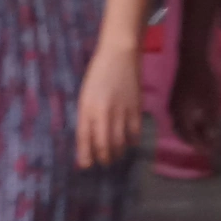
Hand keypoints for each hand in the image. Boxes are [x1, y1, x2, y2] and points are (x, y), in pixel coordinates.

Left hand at [75, 45, 143, 169]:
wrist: (119, 54)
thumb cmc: (98, 74)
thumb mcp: (86, 94)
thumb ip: (87, 115)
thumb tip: (90, 137)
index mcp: (87, 107)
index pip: (84, 138)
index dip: (85, 155)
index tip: (86, 166)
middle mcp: (103, 112)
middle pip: (103, 144)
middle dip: (103, 158)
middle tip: (104, 162)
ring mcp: (120, 111)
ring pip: (119, 142)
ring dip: (117, 153)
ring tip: (116, 155)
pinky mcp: (136, 108)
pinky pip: (135, 132)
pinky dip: (132, 141)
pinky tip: (130, 142)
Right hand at [167, 55, 220, 154]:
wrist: (192, 59)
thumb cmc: (203, 80)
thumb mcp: (211, 103)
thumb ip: (211, 122)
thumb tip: (212, 138)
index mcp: (181, 115)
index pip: (188, 136)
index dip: (199, 145)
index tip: (210, 152)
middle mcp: (174, 112)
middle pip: (182, 132)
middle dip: (195, 141)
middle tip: (209, 146)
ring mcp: (173, 104)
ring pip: (181, 124)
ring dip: (193, 132)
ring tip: (206, 135)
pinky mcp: (176, 98)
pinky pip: (182, 117)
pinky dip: (191, 123)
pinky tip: (201, 121)